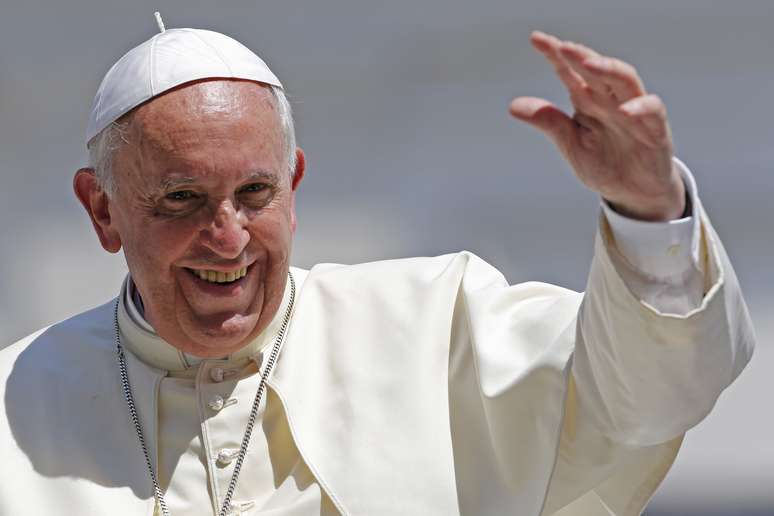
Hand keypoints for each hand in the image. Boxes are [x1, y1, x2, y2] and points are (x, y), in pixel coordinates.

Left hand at [510, 31, 684, 220]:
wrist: (634, 192)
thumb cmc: (605, 163)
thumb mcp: (571, 144)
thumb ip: (548, 122)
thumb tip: (513, 106)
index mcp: (588, 101)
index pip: (570, 72)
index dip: (555, 54)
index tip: (536, 39)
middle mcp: (611, 100)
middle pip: (597, 69)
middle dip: (580, 56)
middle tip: (563, 47)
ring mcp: (634, 111)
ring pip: (625, 80)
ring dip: (608, 69)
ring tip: (589, 63)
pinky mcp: (655, 129)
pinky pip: (652, 111)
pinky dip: (641, 108)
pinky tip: (626, 110)